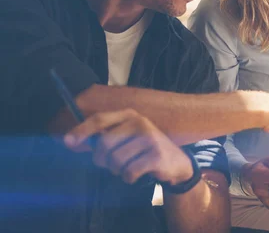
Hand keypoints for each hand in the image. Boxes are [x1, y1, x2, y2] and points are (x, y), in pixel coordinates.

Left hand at [64, 109, 192, 185]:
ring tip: (128, 167)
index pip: (99, 119)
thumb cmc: (144, 149)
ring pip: (116, 161)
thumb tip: (70, 140)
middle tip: (111, 164)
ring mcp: (149, 138)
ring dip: (117, 170)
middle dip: (102, 160)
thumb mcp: (127, 136)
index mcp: (129, 115)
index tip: (68, 142)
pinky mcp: (156, 155)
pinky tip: (138, 173)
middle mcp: (139, 123)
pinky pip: (129, 172)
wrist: (176, 162)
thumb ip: (103, 135)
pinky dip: (129, 178)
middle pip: (104, 144)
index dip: (81, 131)